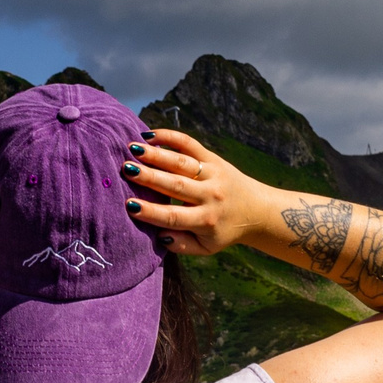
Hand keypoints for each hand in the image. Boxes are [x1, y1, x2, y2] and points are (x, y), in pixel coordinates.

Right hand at [117, 130, 278, 255]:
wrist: (256, 210)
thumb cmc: (222, 231)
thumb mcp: (206, 247)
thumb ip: (181, 245)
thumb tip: (158, 235)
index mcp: (206, 220)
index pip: (174, 216)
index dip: (151, 211)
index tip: (129, 205)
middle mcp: (210, 195)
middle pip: (176, 185)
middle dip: (149, 177)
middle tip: (125, 169)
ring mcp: (213, 173)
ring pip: (182, 162)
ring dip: (157, 154)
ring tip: (133, 148)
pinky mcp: (213, 158)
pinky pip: (191, 144)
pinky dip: (171, 137)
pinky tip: (150, 135)